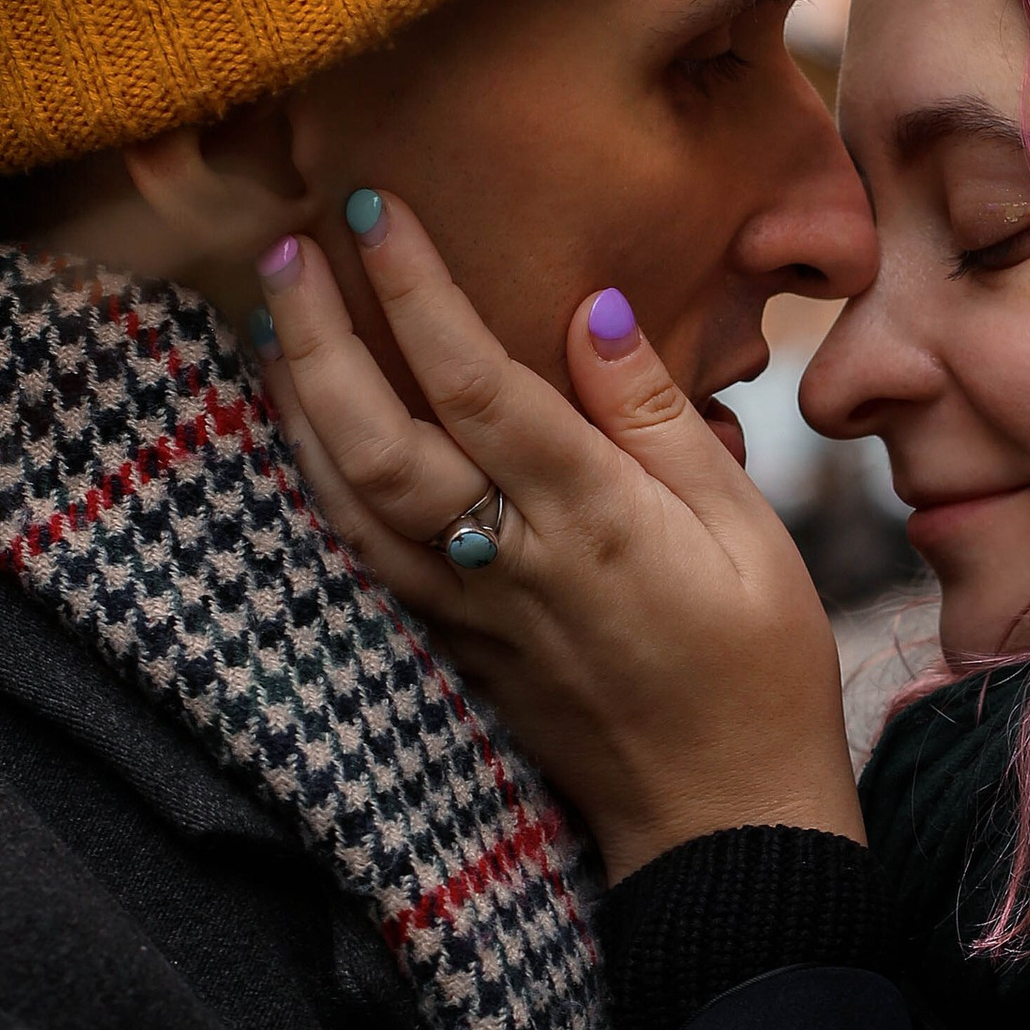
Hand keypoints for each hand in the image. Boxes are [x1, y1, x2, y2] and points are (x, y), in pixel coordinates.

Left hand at [252, 196, 863, 882]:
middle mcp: (507, 562)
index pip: (480, 386)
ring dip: (295, 403)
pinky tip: (299, 429)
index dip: (419, 292)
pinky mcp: (450, 644)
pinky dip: (313, 481)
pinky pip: (357, 553)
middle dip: (318, 338)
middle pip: (378, 442)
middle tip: (286, 246)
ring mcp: (466, 611)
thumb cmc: (758, 663)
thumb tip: (592, 310)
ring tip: (271, 315)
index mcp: (590, 521)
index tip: (376, 210)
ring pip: (346, 500)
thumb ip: (657, 418)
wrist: (721, 818)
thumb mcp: (745, 528)